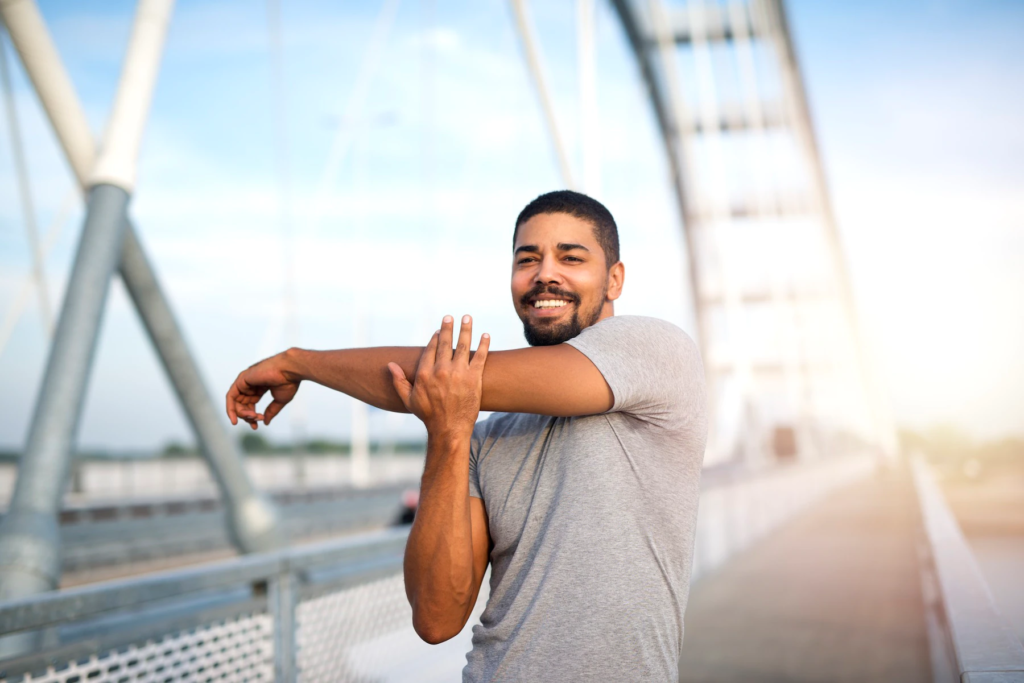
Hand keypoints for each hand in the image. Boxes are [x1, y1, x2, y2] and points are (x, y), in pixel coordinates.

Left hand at [225, 350, 300, 428]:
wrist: (289, 371)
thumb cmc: (288, 382)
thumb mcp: (280, 400)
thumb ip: (271, 411)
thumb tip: (266, 422)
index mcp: (259, 388)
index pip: (250, 404)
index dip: (251, 417)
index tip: (256, 426)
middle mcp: (250, 384)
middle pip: (241, 405)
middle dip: (246, 416)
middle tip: (255, 422)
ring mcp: (245, 382)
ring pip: (236, 402)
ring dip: (242, 414)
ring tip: (252, 417)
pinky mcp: (241, 380)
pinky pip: (231, 397)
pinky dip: (230, 408)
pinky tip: (234, 419)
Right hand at [388, 315, 489, 436]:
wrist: (448, 429)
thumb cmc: (428, 416)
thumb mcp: (408, 399)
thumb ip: (398, 381)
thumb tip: (390, 365)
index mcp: (425, 373)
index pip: (431, 349)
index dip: (436, 337)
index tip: (439, 330)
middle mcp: (441, 370)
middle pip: (446, 343)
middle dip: (449, 327)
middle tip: (451, 317)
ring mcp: (458, 373)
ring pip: (463, 345)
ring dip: (466, 329)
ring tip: (467, 318)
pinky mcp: (473, 378)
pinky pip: (480, 357)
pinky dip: (483, 345)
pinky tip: (486, 335)